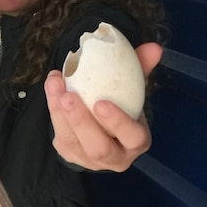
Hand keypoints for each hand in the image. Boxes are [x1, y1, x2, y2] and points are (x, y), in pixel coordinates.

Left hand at [46, 42, 162, 171]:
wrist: (101, 128)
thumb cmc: (122, 106)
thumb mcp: (132, 90)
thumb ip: (141, 68)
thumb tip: (153, 47)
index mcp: (136, 142)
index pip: (132, 137)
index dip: (118, 122)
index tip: (102, 102)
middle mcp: (114, 156)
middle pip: (99, 148)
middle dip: (82, 121)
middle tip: (69, 96)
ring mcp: (88, 158)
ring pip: (72, 141)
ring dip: (60, 111)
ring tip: (55, 83)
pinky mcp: (68, 152)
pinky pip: (59, 132)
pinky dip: (53, 108)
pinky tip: (52, 85)